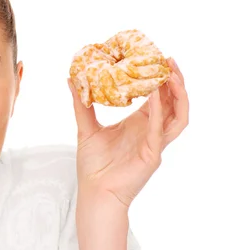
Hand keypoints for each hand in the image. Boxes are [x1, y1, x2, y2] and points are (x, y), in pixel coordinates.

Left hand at [68, 58, 188, 207]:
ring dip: (178, 95)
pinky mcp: (152, 156)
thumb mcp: (86, 128)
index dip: (160, 78)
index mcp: (140, 124)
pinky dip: (160, 112)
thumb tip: (71, 79)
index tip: (155, 57)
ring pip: (179, 116)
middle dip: (175, 81)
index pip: (158, 97)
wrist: (94, 192)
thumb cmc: (93, 165)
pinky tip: (155, 96)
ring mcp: (155, 144)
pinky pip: (161, 131)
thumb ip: (81, 104)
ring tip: (171, 74)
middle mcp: (152, 132)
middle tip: (168, 59)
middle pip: (174, 103)